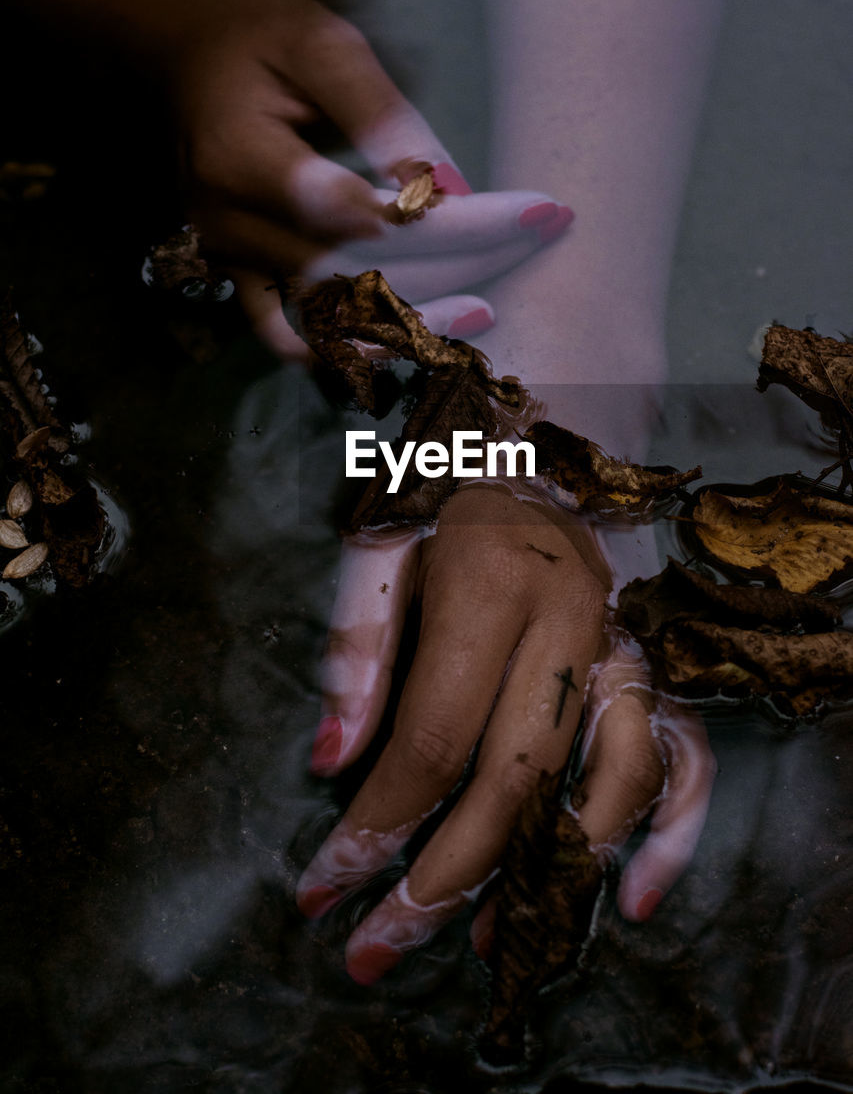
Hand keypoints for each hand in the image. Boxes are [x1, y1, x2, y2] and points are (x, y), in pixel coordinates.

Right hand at [158, 0, 573, 353]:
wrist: (181, 52)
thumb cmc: (259, 37)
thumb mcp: (324, 46)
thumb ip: (384, 117)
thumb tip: (450, 192)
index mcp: (243, 160)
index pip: (367, 217)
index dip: (456, 227)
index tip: (536, 214)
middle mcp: (229, 225)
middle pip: (358, 275)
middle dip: (458, 268)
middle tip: (533, 245)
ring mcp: (228, 260)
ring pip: (335, 317)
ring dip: (418, 320)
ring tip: (488, 307)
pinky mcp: (235, 276)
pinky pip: (290, 337)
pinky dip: (348, 350)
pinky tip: (407, 343)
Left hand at [296, 484, 714, 983]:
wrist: (535, 449)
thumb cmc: (442, 495)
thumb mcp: (380, 542)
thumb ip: (358, 644)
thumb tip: (332, 762)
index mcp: (492, 583)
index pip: (435, 736)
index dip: (378, 821)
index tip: (324, 886)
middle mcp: (572, 622)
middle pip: (516, 779)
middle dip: (444, 880)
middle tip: (375, 950)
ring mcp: (623, 646)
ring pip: (606, 783)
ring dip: (546, 878)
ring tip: (481, 944)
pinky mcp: (647, 666)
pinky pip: (681, 758)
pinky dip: (668, 836)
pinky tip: (627, 900)